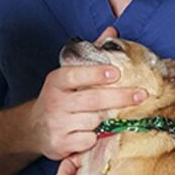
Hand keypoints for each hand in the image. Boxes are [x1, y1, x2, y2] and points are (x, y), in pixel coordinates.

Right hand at [29, 28, 145, 159]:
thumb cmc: (59, 97)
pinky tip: (88, 133)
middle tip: (141, 95)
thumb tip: (112, 31)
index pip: (76, 75)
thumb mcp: (68, 75)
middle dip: (120, 97)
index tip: (116, 73)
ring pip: (94, 122)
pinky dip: (94, 137)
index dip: (96, 74)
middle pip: (93, 100)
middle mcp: (55, 102)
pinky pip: (88, 140)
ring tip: (104, 117)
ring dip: (105, 120)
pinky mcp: (60, 144)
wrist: (34, 128)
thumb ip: (90, 53)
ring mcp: (57, 124)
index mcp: (56, 81)